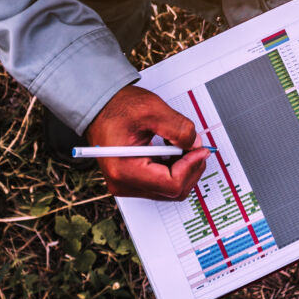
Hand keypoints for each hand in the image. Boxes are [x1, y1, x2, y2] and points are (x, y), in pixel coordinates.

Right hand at [85, 85, 209, 200]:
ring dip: (183, 170)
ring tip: (182, 146)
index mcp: (125, 169)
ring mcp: (127, 184)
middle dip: (190, 169)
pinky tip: (172, 151)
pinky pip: (160, 184)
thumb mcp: (152, 109)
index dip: (191, 166)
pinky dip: (173, 170)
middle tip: (197, 147)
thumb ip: (178, 128)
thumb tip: (196, 145)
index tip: (200, 149)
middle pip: (172, 191)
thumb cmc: (117, 108)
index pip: (171, 184)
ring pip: (169, 190)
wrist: (99, 107)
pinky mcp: (131, 181)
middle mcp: (123, 183)